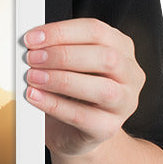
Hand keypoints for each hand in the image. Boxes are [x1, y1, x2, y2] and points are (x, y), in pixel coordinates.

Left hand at [23, 17, 144, 157]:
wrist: (73, 132)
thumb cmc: (71, 94)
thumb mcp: (69, 65)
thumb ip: (57, 50)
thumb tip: (32, 42)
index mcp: (121, 49)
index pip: (96, 31)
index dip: (62, 32)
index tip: (33, 38)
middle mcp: (130, 75)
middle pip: (105, 57)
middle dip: (63, 55)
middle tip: (32, 58)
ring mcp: (124, 103)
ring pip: (102, 89)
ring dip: (62, 80)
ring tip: (33, 77)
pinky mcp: (108, 128)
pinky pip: (83, 116)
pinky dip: (54, 105)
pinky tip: (35, 97)